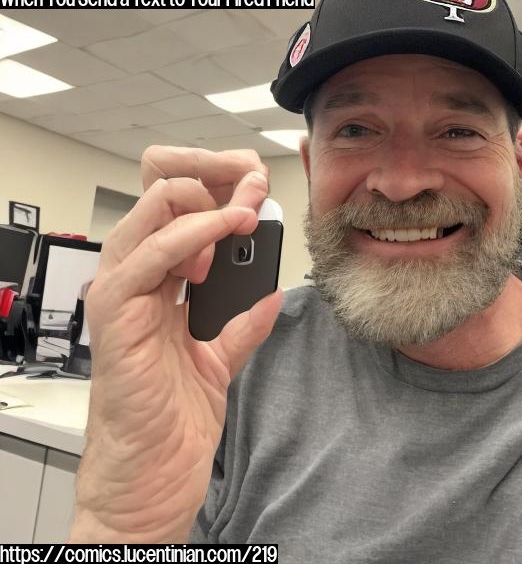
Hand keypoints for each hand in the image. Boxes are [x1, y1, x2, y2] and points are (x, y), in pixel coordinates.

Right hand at [70, 147, 283, 541]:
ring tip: (247, 211)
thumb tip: (272, 292)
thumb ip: (242, 322)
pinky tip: (226, 230)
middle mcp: (135, 282)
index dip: (220, 192)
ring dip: (207, 201)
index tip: (261, 189)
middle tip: (256, 187)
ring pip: (150, 212)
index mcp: (157, 288)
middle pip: (162, 198)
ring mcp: (121, 295)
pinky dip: (190, 234)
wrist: (154, 473)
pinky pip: (147, 256)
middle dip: (214, 181)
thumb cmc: (174, 420)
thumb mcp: (220, 359)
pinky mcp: (116, 316)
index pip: (179, 214)